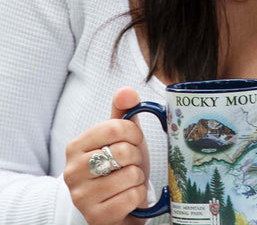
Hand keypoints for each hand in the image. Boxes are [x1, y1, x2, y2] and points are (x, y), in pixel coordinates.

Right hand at [64, 88, 149, 224]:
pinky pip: (132, 197)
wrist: (116, 204)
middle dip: (136, 156)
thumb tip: (126, 91)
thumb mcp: (122, 136)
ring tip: (128, 180)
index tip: (134, 140)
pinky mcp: (95, 217)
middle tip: (131, 163)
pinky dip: (138, 195)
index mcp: (75, 146)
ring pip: (130, 175)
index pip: (114, 127)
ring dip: (138, 177)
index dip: (134, 133)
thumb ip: (124, 111)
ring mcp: (81, 197)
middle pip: (123, 151)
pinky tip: (128, 196)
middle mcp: (72, 171)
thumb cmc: (120, 164)